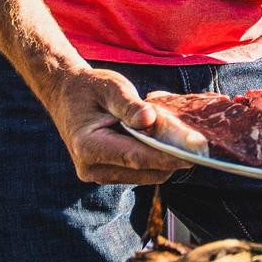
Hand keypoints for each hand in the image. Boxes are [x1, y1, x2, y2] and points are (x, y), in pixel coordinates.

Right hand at [39, 66, 192, 185]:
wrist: (65, 96)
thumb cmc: (89, 88)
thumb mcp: (110, 87)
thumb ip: (129, 105)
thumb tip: (150, 119)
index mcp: (88, 147)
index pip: (136, 157)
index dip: (167, 156)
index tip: (194, 153)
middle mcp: (92, 169)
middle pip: (145, 171)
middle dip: (171, 158)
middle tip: (196, 140)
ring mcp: (100, 175)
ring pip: (147, 175)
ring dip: (164, 159)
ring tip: (175, 134)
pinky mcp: (109, 175)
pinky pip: (141, 172)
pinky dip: (155, 159)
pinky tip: (159, 139)